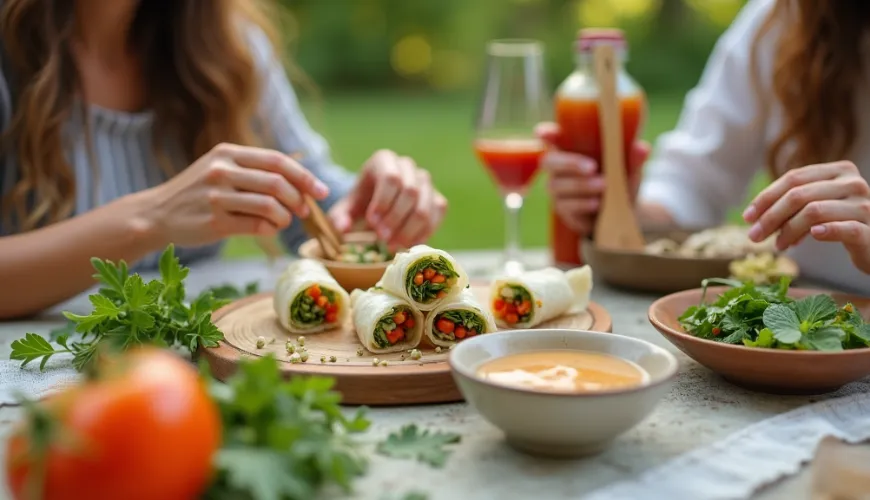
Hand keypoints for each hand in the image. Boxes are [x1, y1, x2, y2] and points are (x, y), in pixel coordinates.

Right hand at [139, 142, 328, 246]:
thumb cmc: (199, 192)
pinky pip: (256, 226)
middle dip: (299, 200)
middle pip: (277, 183)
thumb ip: (255, 170)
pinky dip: (270, 229)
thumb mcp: (221, 168)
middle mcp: (222, 170)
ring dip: (284, 217)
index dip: (305, 177)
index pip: (277, 161)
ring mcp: (216, 197)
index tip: (321, 192)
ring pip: (270, 206)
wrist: (157, 213)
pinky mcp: (214, 222)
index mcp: (228, 152)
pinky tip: (267, 229)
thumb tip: (302, 183)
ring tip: (282, 221)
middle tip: (304, 211)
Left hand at [329, 149, 446, 247]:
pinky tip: (409, 244)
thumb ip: (340, 218)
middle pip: (410, 191)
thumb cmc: (361, 203)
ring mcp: (425, 182)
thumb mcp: (346, 209)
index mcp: (383, 160)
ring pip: (425, 205)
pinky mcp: (437, 198)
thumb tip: (343, 228)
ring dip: (410, 229)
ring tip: (393, 245)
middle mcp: (407, 166)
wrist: (378, 205)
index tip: (372, 223)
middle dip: (396, 218)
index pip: (391, 177)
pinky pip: (438, 214)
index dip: (383, 202)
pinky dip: (425, 232)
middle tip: (382, 239)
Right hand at [538, 122, 650, 236]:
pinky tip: (596, 202)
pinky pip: (566, 205)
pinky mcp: (563, 209)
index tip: (544, 132)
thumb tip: (641, 147)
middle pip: (549, 162)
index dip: (545, 133)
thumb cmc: (619, 179)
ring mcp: (558, 189)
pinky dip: (582, 203)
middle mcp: (559, 168)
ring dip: (581, 185)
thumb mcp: (629, 169)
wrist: (622, 211)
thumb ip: (634, 158)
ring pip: (558, 185)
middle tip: (592, 167)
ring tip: (604, 185)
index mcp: (571, 149)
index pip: (550, 138)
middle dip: (570, 163)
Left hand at [744, 160, 869, 272]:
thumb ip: (793, 206)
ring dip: (788, 230)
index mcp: (839, 171)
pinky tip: (807, 239)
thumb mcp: (817, 208)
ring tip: (777, 246)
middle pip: (799, 194)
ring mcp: (864, 205)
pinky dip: (823, 232)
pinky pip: (843, 229)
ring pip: (814, 211)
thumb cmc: (842, 223)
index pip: (794, 178)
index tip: (747, 217)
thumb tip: (754, 217)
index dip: (766, 197)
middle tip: (754, 236)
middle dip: (771, 216)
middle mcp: (853, 183)